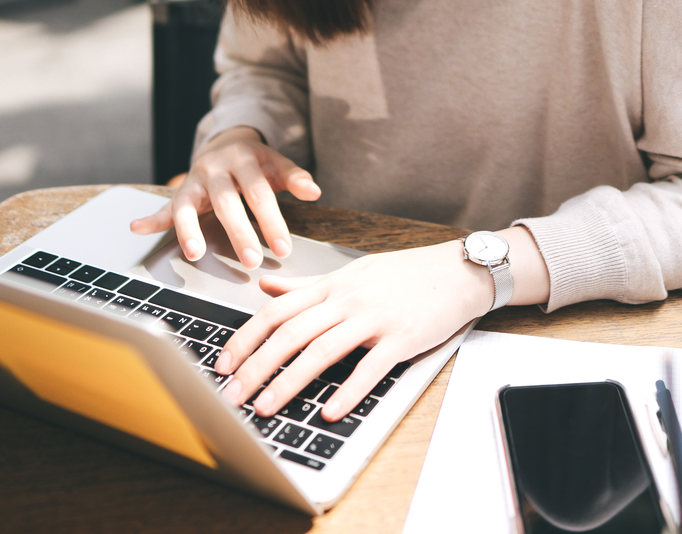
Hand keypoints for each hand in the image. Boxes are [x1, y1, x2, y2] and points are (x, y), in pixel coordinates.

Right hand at [128, 127, 320, 266]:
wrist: (226, 142)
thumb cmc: (257, 163)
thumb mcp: (277, 165)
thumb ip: (295, 178)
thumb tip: (315, 192)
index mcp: (245, 159)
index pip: (260, 193)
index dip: (272, 221)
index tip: (284, 249)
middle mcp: (216, 168)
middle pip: (227, 202)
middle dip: (240, 233)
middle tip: (252, 261)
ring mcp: (195, 179)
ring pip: (189, 204)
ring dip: (190, 230)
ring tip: (195, 253)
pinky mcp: (181, 191)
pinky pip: (165, 207)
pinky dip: (151, 219)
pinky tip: (137, 229)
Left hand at [214, 241, 493, 422]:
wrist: (460, 270)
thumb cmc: (406, 275)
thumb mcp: (352, 272)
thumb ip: (306, 284)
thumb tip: (265, 284)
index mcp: (332, 285)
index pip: (276, 310)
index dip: (245, 339)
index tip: (222, 365)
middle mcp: (348, 300)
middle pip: (290, 333)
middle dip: (255, 367)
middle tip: (231, 397)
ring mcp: (375, 318)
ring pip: (321, 351)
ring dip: (289, 383)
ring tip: (265, 408)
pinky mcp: (402, 338)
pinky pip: (370, 367)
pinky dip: (347, 391)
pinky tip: (329, 411)